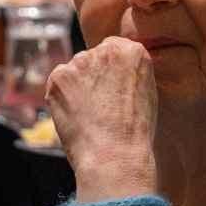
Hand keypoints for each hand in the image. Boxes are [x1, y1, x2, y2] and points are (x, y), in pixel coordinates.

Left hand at [47, 36, 158, 203]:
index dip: (112, 73)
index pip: (115, 50)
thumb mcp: (147, 94)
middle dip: (93, 77)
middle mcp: (106, 50)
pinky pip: (58, 83)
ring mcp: (80, 62)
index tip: (112, 90)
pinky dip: (62, 97)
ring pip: (74, 70)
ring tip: (88, 115)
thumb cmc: (134, 134)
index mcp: (133, 52)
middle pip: (93, 58)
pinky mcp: (59, 77)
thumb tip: (113, 75)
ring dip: (77, 87)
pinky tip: (75, 116)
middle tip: (99, 106)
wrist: (114, 156)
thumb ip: (129, 74)